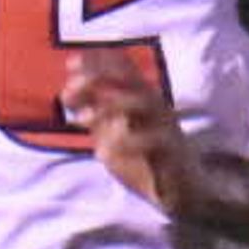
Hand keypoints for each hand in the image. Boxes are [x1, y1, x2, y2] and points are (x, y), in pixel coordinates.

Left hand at [63, 52, 191, 210]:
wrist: (181, 186)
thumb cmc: (143, 154)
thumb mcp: (113, 130)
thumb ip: (94, 111)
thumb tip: (67, 91)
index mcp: (142, 100)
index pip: (125, 72)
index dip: (101, 62)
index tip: (72, 61)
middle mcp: (155, 108)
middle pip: (132, 82)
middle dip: (101, 79)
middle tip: (69, 90)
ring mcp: (166, 127)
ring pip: (146, 104)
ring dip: (112, 105)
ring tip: (82, 118)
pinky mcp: (173, 152)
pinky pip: (156, 141)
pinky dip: (128, 143)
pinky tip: (102, 150)